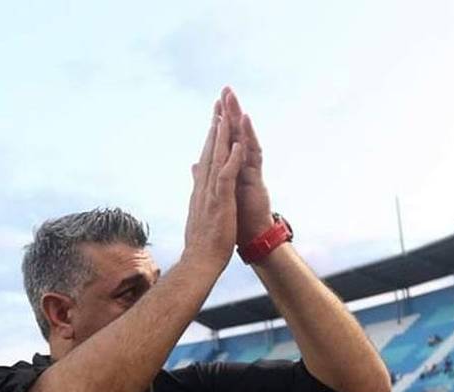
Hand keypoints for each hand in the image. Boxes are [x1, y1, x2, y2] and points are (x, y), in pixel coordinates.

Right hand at [182, 99, 245, 270]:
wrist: (200, 261)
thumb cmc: (201, 242)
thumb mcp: (199, 212)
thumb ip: (197, 192)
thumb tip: (194, 177)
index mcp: (201, 189)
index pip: (206, 157)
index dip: (211, 135)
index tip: (215, 116)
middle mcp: (203, 187)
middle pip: (210, 150)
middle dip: (215, 126)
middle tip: (218, 102)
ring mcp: (210, 193)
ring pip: (216, 158)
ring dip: (222, 136)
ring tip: (225, 114)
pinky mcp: (219, 202)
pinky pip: (226, 176)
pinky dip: (232, 159)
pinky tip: (238, 145)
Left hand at [220, 87, 273, 247]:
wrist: (249, 239)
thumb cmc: (234, 220)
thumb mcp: (216, 195)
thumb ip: (209, 175)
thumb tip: (197, 165)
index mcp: (230, 169)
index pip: (224, 141)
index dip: (219, 123)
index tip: (214, 104)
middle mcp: (242, 167)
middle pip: (236, 135)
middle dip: (230, 112)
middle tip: (226, 90)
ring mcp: (250, 172)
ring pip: (245, 140)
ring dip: (239, 119)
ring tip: (234, 100)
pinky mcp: (256, 181)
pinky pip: (253, 156)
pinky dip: (248, 140)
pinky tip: (244, 125)